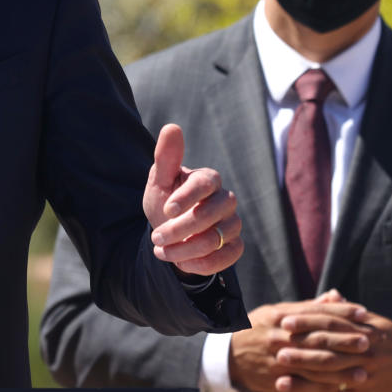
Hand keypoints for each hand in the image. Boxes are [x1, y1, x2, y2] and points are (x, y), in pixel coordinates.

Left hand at [143, 123, 242, 274]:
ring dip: (186, 249)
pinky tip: (181, 263)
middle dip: (180, 229)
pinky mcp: (235, 246)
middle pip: (211, 214)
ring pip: (217, 238)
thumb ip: (166, 157)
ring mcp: (233, 223)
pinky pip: (228, 256)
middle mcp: (226, 199)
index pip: (204, 184)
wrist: (171, 233)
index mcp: (208, 179)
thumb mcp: (159, 180)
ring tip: (161, 251)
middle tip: (156, 237)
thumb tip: (172, 127)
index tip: (167, 210)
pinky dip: (203, 264)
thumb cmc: (166, 200)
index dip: (186, 197)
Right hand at [228, 294, 371, 391]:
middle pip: (318, 339)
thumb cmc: (258, 329)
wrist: (229, 356)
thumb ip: (309, 307)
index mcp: (281, 317)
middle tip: (368, 340)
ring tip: (363, 369)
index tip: (363, 311)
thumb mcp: (278, 312)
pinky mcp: (277, 381)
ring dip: (340, 369)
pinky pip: (305, 386)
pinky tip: (342, 387)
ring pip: (314, 366)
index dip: (341, 312)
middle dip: (344, 340)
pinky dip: (325, 388)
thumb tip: (336, 296)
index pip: (317, 312)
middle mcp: (280, 338)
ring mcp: (279, 361)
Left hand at [274, 301, 391, 391]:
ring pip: (332, 374)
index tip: (283, 320)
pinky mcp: (366, 391)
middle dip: (301, 348)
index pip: (329, 322)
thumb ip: (347, 312)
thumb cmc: (387, 338)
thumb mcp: (372, 321)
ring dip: (305, 377)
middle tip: (275, 347)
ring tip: (280, 376)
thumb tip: (330, 295)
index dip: (306, 321)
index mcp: (362, 328)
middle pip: (328, 348)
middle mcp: (364, 349)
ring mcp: (366, 372)